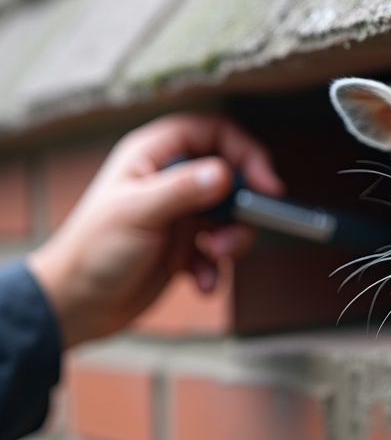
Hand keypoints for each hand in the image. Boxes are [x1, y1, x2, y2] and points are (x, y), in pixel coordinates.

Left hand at [27, 113, 283, 349]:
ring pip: (231, 216)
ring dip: (230, 240)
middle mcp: (170, 179)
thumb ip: (182, 190)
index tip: (263, 182)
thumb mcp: (138, 213)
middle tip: (238, 227)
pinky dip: (216, 266)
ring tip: (213, 256)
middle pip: (230, 177)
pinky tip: (199, 280)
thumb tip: (224, 173)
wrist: (78, 305)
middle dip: (240, 208)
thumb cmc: (91, 251)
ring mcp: (180, 213)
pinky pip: (220, 248)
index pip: (213, 133)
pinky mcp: (186, 244)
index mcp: (154, 155)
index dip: (243, 152)